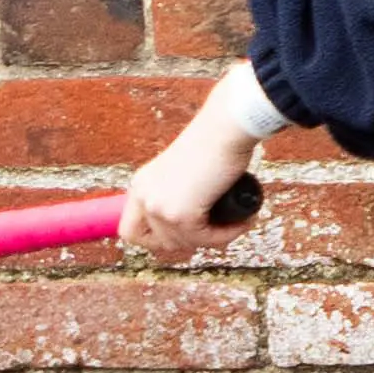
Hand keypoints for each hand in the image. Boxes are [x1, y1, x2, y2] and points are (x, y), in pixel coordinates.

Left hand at [126, 66, 287, 246]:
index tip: (182, 235)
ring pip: (186, 243)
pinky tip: (242, 221)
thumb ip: (179, 192)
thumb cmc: (215, 142)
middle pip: (160, 243)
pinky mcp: (180, 215)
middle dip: (190, 241)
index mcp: (141, 185)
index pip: (130, 231)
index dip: (155, 240)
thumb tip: (193, 222)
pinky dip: (227, 235)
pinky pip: (205, 239)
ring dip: (214, 238)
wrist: (225, 129)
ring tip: (237, 220)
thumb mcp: (185, 171)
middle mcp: (144, 196)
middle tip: (216, 228)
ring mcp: (159, 207)